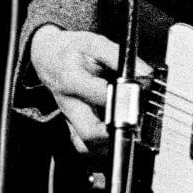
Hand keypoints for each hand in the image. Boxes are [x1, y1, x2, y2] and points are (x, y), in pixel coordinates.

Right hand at [29, 26, 149, 152]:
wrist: (48, 58)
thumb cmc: (72, 50)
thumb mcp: (93, 43)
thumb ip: (118, 56)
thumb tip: (144, 72)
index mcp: (71, 79)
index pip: (99, 94)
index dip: (123, 96)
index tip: (141, 93)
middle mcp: (68, 104)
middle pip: (89, 131)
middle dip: (115, 133)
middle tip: (135, 124)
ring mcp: (69, 119)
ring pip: (86, 147)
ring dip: (109, 145)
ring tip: (128, 131)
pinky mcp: (72, 127)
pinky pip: (84, 147)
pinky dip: (101, 149)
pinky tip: (116, 137)